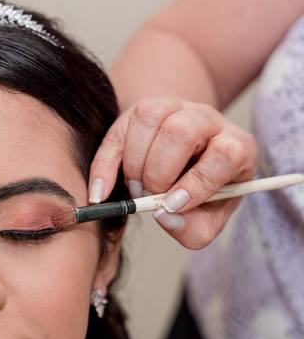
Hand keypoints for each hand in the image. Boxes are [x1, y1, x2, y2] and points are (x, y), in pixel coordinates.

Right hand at [88, 97, 256, 248]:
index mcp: (237, 147)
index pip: (225, 154)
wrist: (185, 166)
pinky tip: (102, 191)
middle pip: (181, 132)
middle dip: (158, 172)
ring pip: (149, 119)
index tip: (172, 205)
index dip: (197, 182)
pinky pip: (118, 130)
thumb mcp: (207, 220)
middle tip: (150, 196)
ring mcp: (174, 109)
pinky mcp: (141, 111)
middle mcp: (208, 120)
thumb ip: (192, 229)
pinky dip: (105, 164)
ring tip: (136, 188)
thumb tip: (164, 216)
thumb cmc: (201, 195)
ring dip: (134, 163)